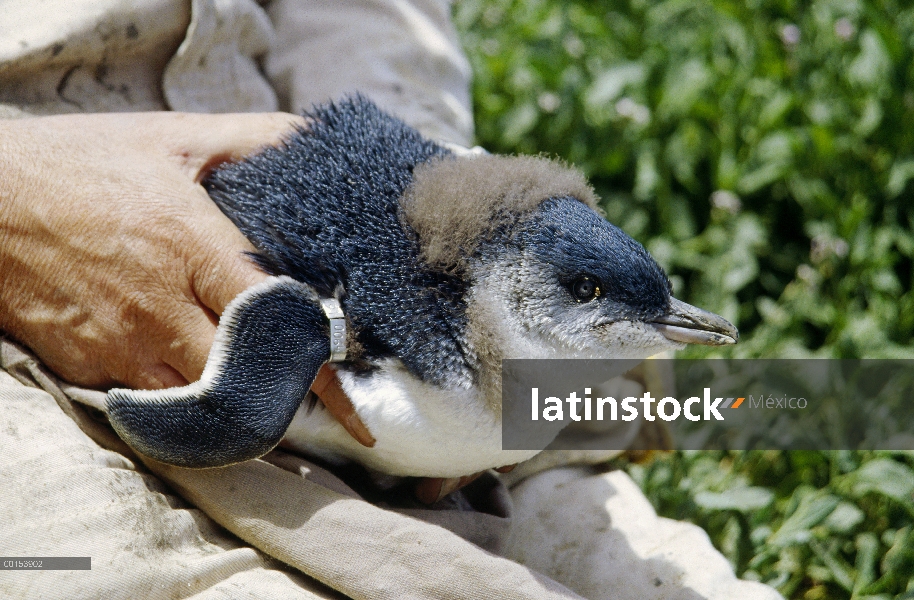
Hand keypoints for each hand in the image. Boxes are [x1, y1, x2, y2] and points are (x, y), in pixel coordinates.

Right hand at [0, 112, 302, 389]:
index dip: (320, 369)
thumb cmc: (77, 165)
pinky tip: (197, 378)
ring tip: (258, 392)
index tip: (351, 408)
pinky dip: (184, 402)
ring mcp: (121, 344)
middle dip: (282, 391)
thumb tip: (311, 139)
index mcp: (192, 246)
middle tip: (305, 388)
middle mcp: (160, 306)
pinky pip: (152, 403)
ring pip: (200, 405)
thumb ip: (249, 139)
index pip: (276, 320)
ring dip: (235, 405)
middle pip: (245, 379)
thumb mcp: (168, 139)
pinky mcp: (88, 367)